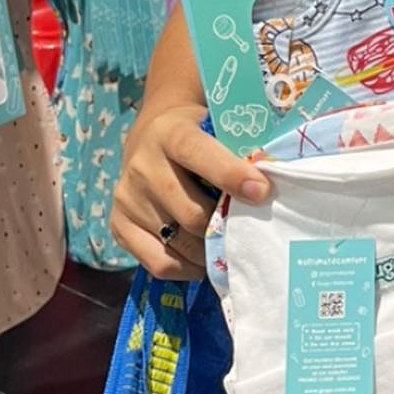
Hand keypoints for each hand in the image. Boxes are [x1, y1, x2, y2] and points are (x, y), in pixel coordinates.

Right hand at [111, 102, 269, 279]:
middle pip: (191, 211)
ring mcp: (127, 198)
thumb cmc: (197, 132)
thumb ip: (239, 145)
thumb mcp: (215, 125)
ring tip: (229, 249)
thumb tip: (275, 174)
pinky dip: (185, 267)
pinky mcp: (118, 225)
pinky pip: (157, 261)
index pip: (199, 154)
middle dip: (225, 226)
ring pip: (177, 239)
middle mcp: (143, 165)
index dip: (231, 175)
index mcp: (171, 133)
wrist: (151, 135)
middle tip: (251, 233)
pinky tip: (203, 260)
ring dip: (208, 250)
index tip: (263, 192)